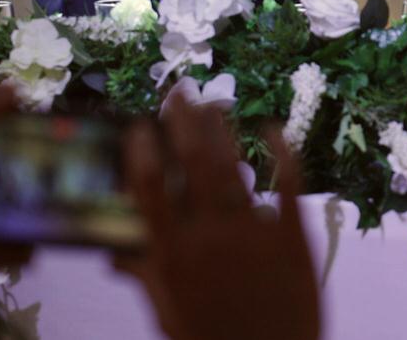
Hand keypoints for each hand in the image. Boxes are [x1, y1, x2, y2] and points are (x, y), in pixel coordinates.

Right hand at [118, 95, 318, 339]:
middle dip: (184, 123)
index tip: (141, 125)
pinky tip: (272, 127)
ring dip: (223, 131)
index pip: (150, 190)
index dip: (144, 152)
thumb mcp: (168, 315)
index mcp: (175, 257)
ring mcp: (255, 235)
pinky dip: (281, 152)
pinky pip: (289, 185)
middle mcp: (211, 238)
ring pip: (234, 169)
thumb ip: (145, 276)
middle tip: (178, 92)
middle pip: (193, 166)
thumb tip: (112, 254)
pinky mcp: (294, 239)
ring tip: (213, 104)